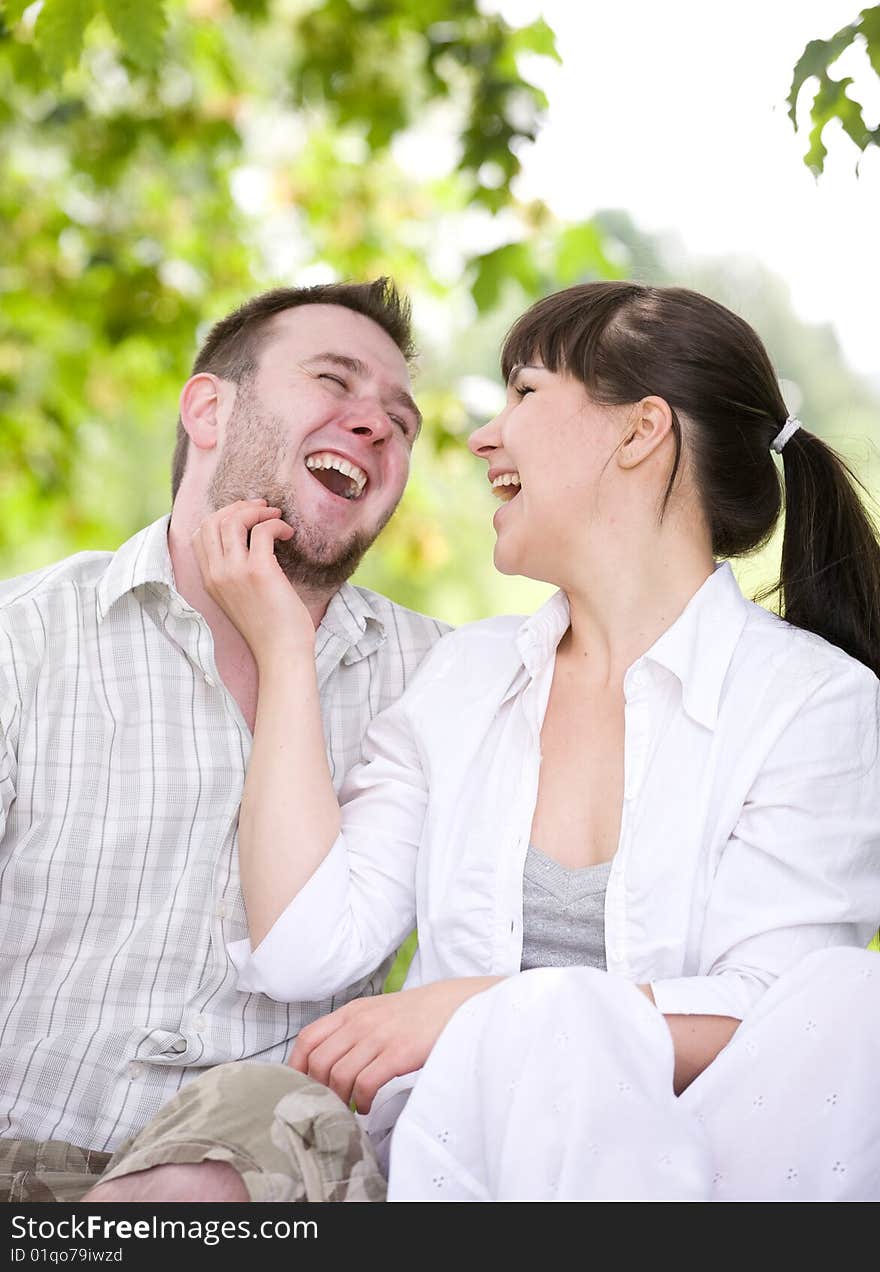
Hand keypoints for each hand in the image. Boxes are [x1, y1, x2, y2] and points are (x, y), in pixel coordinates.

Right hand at [192, 499, 312, 661]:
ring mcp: (235, 572)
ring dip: (258, 512)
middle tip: (264, 509)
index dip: (222, 516)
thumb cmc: (269, 627)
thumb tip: (250, 540)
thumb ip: (234, 573)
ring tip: (277, 518)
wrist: (281, 653)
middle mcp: (216, 574)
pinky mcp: (259, 572)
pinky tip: (289, 534)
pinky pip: (263, 531)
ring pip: (234, 521)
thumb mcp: (238, 597)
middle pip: (213, 521)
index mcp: (209, 580)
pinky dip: (277, 524)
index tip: (246, 516)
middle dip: (239, 507)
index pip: (200, 533)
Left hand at [288, 977, 500, 1113]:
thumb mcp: (376, 1012)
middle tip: (327, 1103)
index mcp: (351, 1012)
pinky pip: (366, 1084)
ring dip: (340, 1099)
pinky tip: (367, 1106)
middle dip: (318, 1089)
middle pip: (319, 1061)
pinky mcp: (398, 1053)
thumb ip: (351, 1030)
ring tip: (349, 1108)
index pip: (308, 1038)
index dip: (297, 1066)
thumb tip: (324, 1063)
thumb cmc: (415, 1014)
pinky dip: (361, 1101)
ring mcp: (379, 1037)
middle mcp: (360, 1022)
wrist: (454, 1004)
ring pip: (339, 1075)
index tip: (299, 1087)